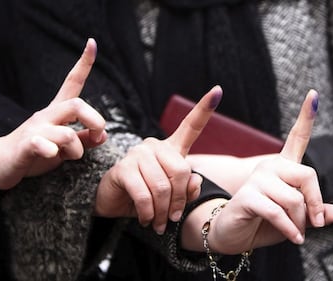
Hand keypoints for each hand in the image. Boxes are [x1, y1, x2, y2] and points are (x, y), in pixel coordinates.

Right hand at [0, 38, 106, 188]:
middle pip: (77, 105)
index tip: (92, 42)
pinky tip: (49, 155)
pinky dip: (53, 153)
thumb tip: (104, 134)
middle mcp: (46, 116)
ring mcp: (35, 129)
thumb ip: (83, 139)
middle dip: (95, 121)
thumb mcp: (63, 147)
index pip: (72, 82)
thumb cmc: (33, 153)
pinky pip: (44, 146)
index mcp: (56, 112)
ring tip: (68, 156)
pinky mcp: (26, 145)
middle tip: (96, 136)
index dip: (84, 63)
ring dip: (76, 150)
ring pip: (67, 134)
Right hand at [95, 86, 222, 233]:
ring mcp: (137, 154)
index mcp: (170, 149)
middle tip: (172, 218)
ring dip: (163, 212)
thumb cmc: (147, 198)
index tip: (218, 91)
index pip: (190, 126)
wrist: (114, 203)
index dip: (204, 109)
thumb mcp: (171, 197)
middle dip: (179, 201)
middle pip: (180, 171)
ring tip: (159, 222)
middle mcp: (154, 146)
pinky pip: (144, 195)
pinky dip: (148, 213)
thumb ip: (187, 190)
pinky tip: (146, 219)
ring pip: (162, 186)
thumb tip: (195, 181)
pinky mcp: (123, 168)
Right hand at [182, 90, 332, 253]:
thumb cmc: (264, 223)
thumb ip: (316, 213)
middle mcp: (269, 168)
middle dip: (316, 203)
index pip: (296, 138)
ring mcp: (256, 181)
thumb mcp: (297, 219)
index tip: (313, 94)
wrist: (234, 234)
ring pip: (294, 199)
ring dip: (300, 222)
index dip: (306, 117)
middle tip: (315, 222)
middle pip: (307, 175)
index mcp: (282, 168)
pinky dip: (290, 229)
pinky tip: (293, 237)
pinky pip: (278, 212)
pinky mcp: (247, 197)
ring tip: (295, 231)